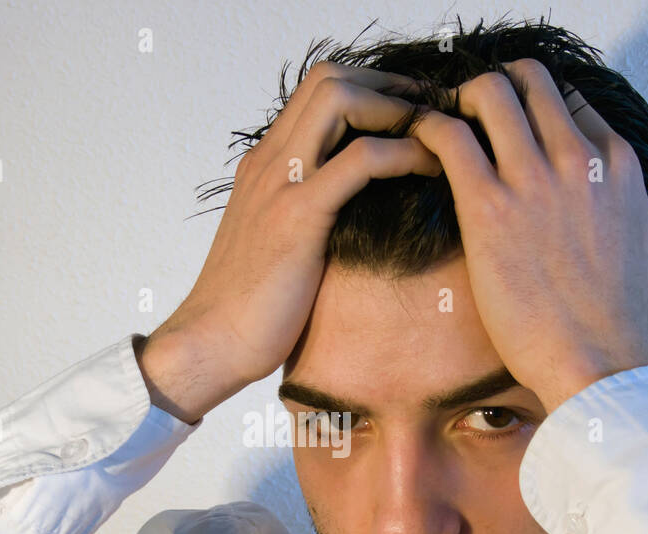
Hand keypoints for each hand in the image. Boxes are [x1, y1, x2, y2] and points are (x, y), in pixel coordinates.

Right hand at [139, 61, 440, 423]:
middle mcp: (270, 161)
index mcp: (266, 164)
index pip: (318, 90)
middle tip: (434, 115)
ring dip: (397, 108)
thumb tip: (356, 214)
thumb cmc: (251, 307)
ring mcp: (281, 184)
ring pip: (340, 98)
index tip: (414, 113)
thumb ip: (309, 214)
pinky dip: (402, 152)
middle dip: (391, 85)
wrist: (212, 342)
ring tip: (435, 136)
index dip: (373, 87)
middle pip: (330, 78)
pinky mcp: (297, 216)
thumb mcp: (280, 244)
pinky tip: (429, 169)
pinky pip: (359, 160)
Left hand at [408, 60, 647, 412]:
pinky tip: (420, 149)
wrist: (599, 363)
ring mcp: (532, 179)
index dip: (538, 109)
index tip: (515, 129)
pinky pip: (447, 136)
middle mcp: (576, 160)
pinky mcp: (489, 206)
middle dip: (497, 90)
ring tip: (443, 128)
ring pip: (489, 92)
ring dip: (460, 101)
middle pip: (531, 82)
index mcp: (616, 168)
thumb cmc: (626, 325)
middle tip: (472, 118)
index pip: (573, 104)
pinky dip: (427, 130)